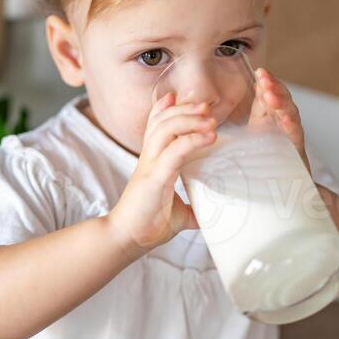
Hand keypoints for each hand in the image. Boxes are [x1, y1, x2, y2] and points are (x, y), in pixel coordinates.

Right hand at [107, 92, 216, 256]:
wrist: (127, 238)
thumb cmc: (148, 226)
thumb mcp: (177, 214)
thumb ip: (192, 209)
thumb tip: (209, 216)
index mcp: (152, 162)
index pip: (155, 126)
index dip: (166, 109)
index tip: (184, 99)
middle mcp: (149, 159)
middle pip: (162, 120)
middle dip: (185, 109)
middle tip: (206, 107)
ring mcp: (150, 166)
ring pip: (166, 129)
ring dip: (190, 119)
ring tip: (211, 120)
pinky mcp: (155, 177)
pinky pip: (175, 151)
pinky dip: (193, 140)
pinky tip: (210, 137)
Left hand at [255, 67, 311, 175]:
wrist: (283, 180)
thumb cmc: (265, 155)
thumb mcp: (252, 130)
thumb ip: (252, 110)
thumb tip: (248, 89)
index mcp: (271, 113)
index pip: (270, 92)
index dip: (267, 81)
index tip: (260, 72)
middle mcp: (284, 119)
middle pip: (281, 98)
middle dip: (273, 86)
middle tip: (264, 78)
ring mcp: (292, 132)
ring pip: (289, 112)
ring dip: (281, 102)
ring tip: (270, 94)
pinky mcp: (297, 147)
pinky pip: (295, 134)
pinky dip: (290, 125)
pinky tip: (285, 119)